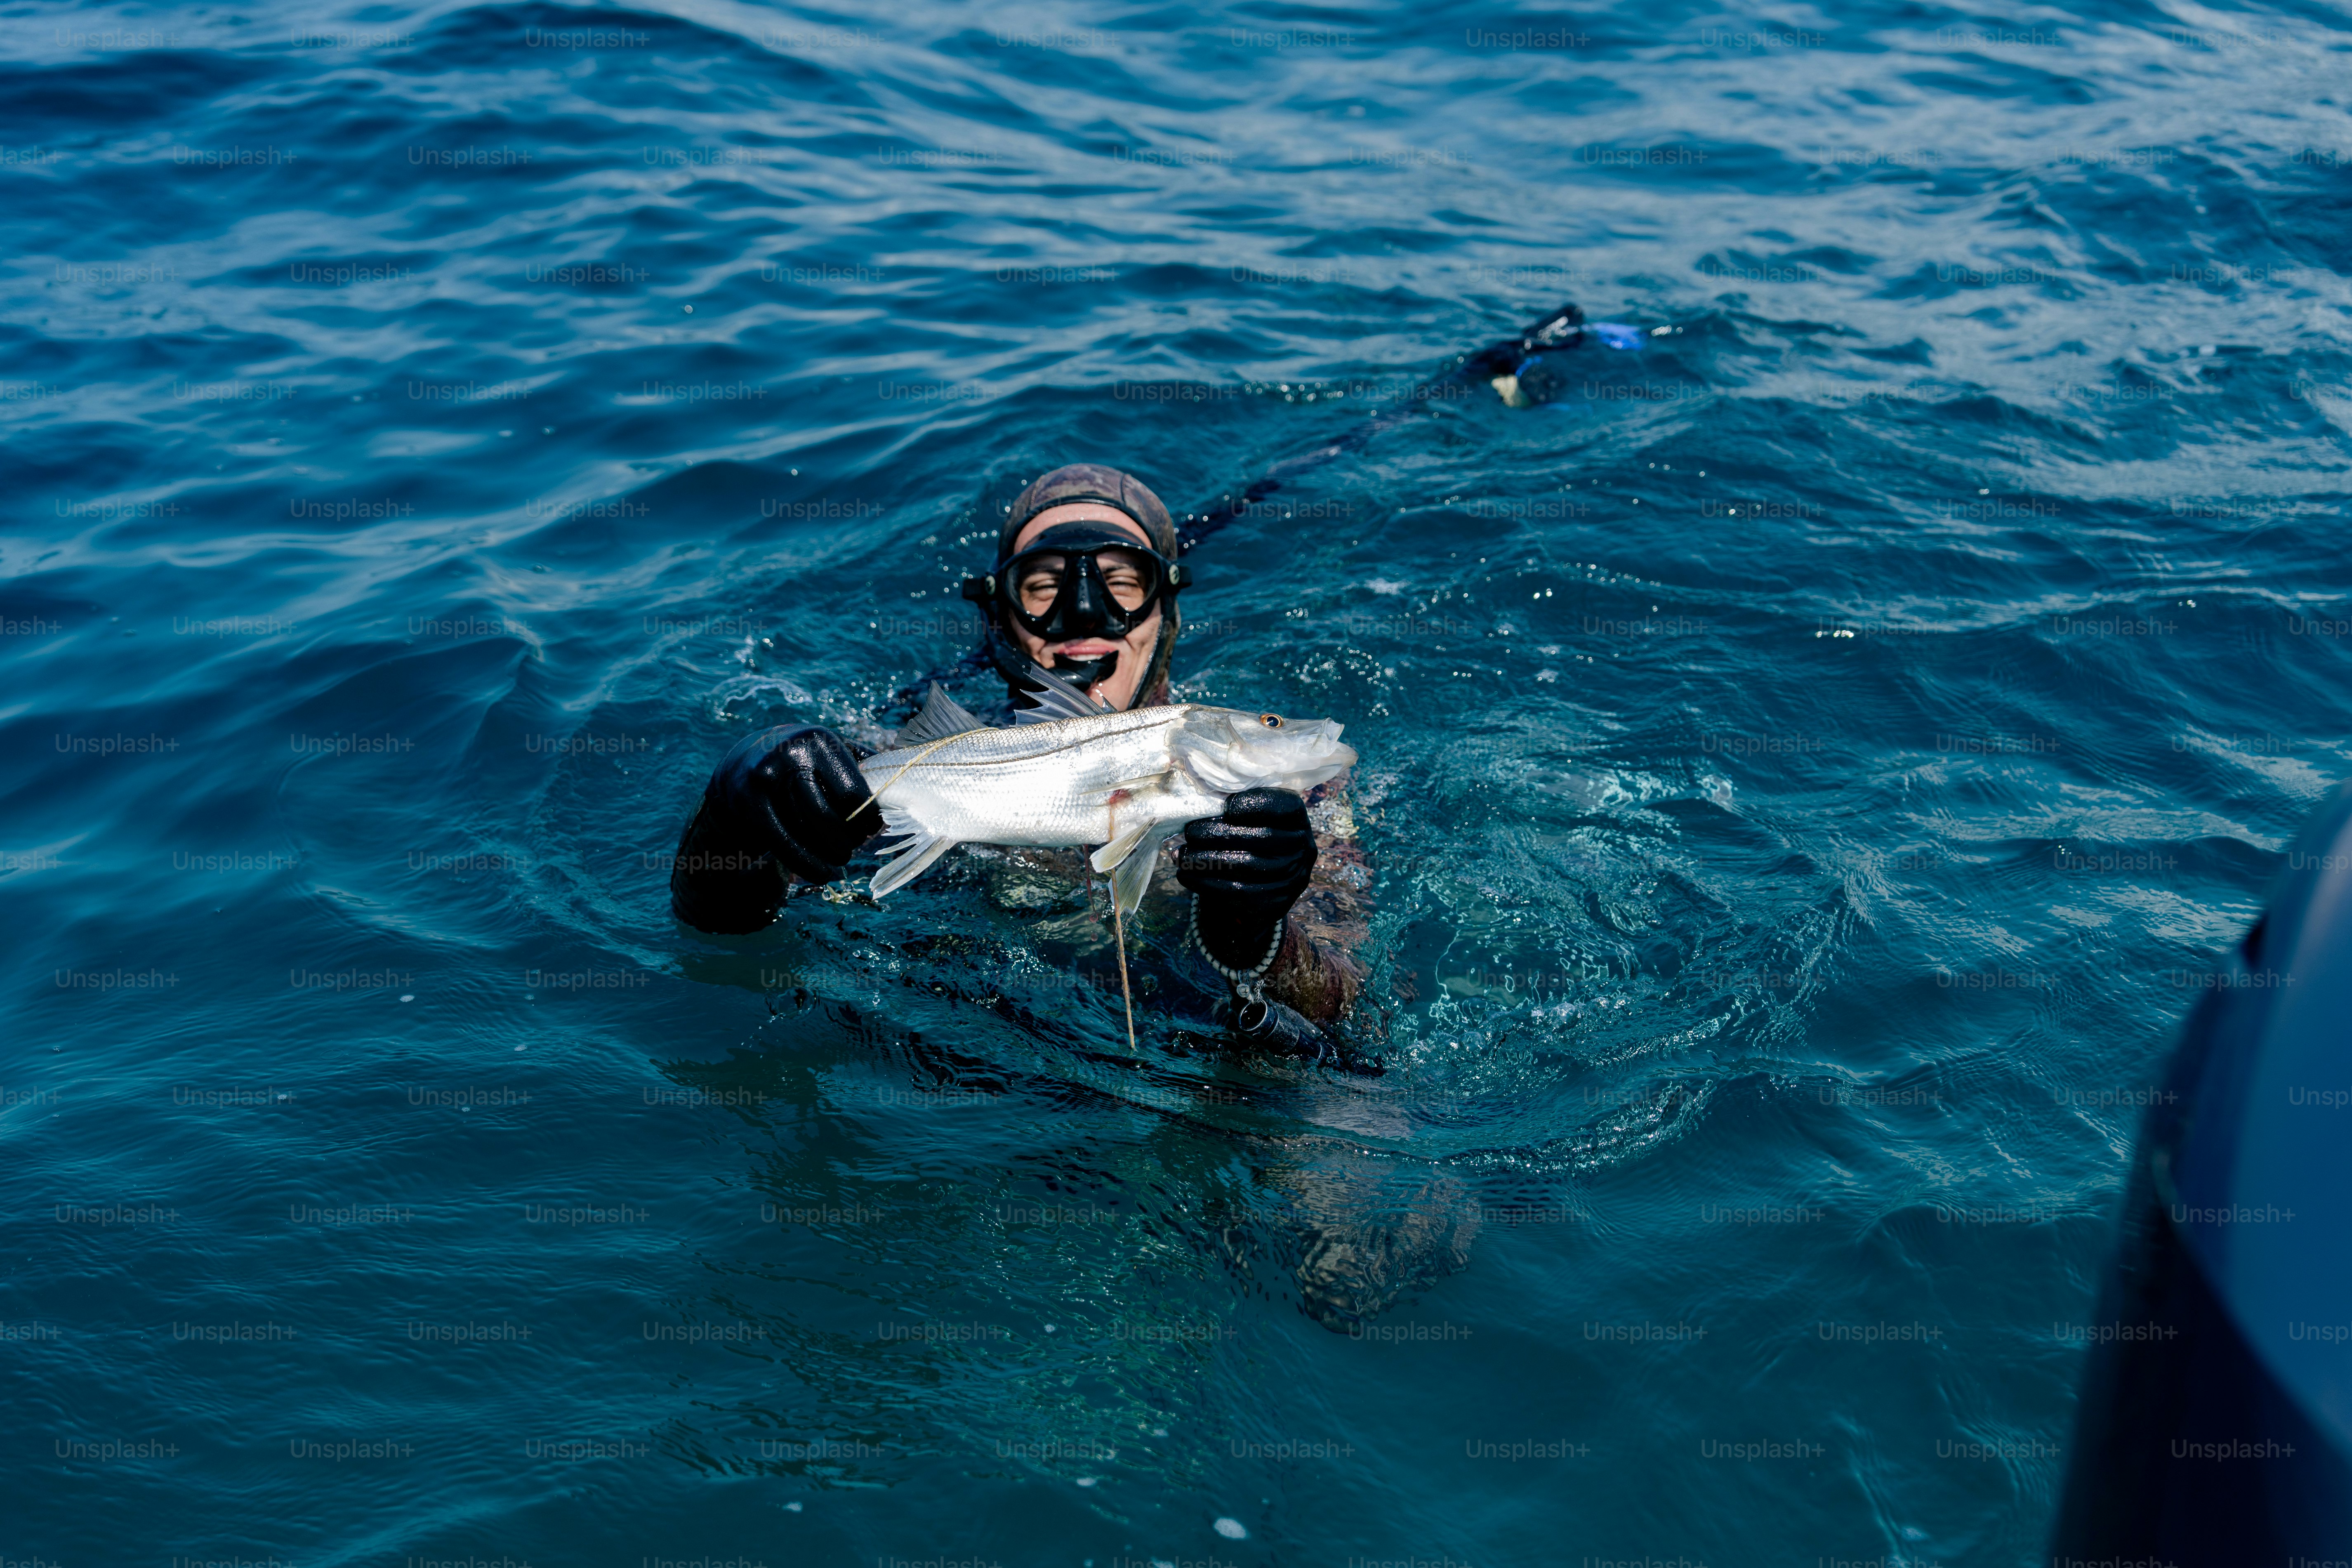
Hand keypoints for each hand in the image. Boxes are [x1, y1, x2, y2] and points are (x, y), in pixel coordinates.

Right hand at [714, 725, 879, 882]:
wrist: (744, 763)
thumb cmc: (804, 761)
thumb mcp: (831, 751)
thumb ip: (865, 763)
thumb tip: (903, 787)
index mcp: (820, 740)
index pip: (854, 793)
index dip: (868, 819)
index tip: (872, 829)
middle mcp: (791, 754)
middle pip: (830, 816)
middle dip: (848, 840)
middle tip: (853, 847)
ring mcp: (766, 779)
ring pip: (807, 832)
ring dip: (829, 855)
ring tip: (840, 860)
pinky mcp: (747, 803)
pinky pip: (783, 843)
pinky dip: (807, 865)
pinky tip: (822, 874)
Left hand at [1178, 787, 1315, 971]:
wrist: (1258, 887)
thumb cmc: (1248, 840)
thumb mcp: (1249, 819)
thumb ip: (1234, 806)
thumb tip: (1199, 800)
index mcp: (1297, 820)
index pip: (1285, 807)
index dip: (1257, 804)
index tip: (1227, 806)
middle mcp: (1303, 849)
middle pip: (1262, 838)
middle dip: (1220, 833)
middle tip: (1190, 832)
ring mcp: (1293, 879)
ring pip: (1247, 866)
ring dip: (1207, 860)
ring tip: (1181, 855)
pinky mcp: (1276, 904)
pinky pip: (1238, 892)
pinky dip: (1207, 883)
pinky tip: (1187, 875)